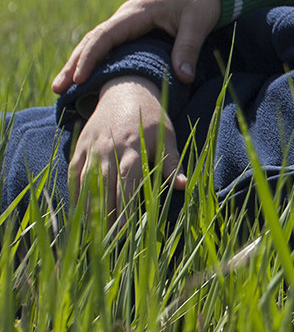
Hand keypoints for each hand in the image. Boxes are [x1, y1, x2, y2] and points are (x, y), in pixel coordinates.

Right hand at [53, 0, 220, 92]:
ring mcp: (129, 21)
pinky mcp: (135, 26)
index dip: (91, 57)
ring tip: (63, 87)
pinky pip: (110, 43)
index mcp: (136, 12)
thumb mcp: (198, 22)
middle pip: (93, 40)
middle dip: (74, 63)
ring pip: (97, 42)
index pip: (104, 35)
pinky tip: (88, 76)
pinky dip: (96, 58)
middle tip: (57, 89)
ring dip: (80, 62)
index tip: (79, 79)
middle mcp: (126, 16)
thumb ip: (188, 49)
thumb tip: (183, 79)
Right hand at [68, 76, 186, 223]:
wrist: (125, 89)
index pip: (125, 185)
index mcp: (133, 148)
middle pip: (103, 190)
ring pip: (85, 185)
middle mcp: (108, 150)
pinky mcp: (79, 147)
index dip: (122, 209)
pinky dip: (74, 195)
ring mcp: (91, 149)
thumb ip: (171, 162)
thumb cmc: (152, 116)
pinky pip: (73, 175)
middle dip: (103, 217)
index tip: (123, 231)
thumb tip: (182, 185)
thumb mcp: (167, 135)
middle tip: (106, 242)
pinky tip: (77, 214)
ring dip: (86, 210)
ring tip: (90, 235)